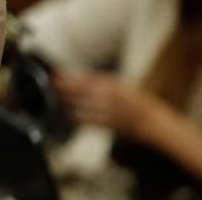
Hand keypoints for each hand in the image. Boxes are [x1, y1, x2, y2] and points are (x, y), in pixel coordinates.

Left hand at [52, 69, 166, 138]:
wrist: (148, 119)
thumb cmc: (132, 98)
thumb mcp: (116, 82)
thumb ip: (96, 79)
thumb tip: (76, 75)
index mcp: (108, 87)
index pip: (80, 82)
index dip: (64, 80)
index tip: (54, 76)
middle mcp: (104, 100)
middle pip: (75, 95)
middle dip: (60, 91)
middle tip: (52, 86)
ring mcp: (103, 114)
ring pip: (76, 109)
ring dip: (64, 103)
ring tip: (57, 98)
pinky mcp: (103, 126)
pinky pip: (83, 121)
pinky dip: (73, 116)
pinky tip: (68, 113)